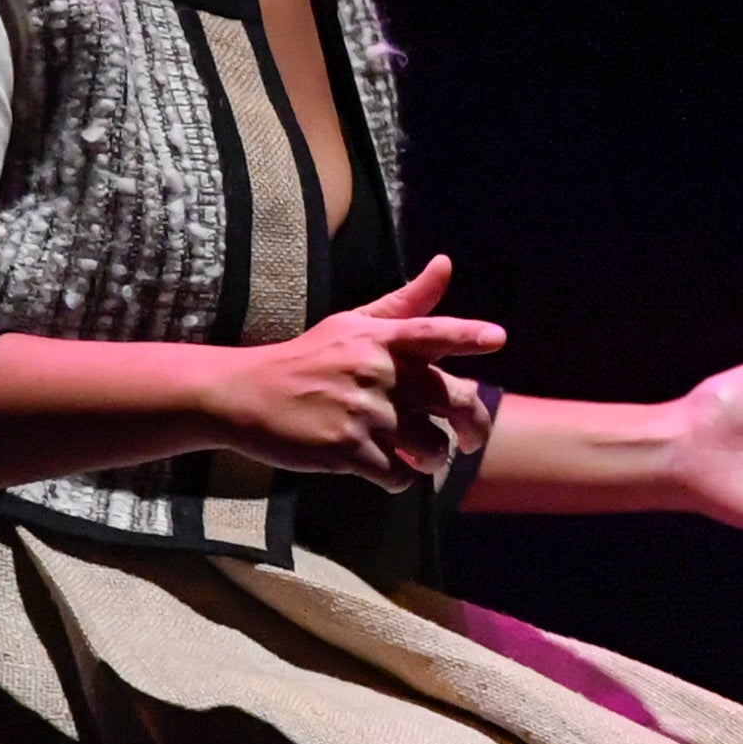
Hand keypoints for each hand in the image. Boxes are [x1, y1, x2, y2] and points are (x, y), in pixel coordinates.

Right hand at [203, 256, 504, 487]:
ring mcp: (362, 411)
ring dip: (432, 459)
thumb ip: (406, 303)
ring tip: (418, 458)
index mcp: (380, 339)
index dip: (467, 335)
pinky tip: (386, 471)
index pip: (432, 331)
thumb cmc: (307, 359)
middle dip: (474, 428)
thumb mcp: (353, 324)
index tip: (497, 338)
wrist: (244, 395)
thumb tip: (446, 264)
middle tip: (472, 441)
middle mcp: (376, 371)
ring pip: (431, 446)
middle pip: (452, 402)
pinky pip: (398, 475)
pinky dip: (400, 479)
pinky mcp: (346, 449)